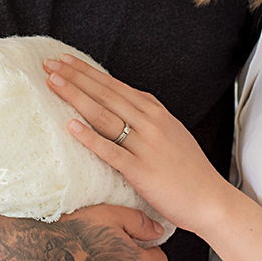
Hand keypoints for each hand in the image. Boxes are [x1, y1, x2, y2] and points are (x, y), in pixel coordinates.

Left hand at [45, 55, 236, 233]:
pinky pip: (111, 151)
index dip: (87, 72)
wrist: (211, 199)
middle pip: (105, 94)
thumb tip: (123, 106)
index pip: (114, 85)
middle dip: (75, 77)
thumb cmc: (190, 170)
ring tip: (53, 83)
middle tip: (49, 63)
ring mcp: (146, 145)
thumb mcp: (171, 133)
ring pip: (104, 115)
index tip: (65, 61)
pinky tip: (71, 126)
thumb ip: (148, 119)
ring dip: (76, 96)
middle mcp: (150, 123)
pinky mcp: (142, 171)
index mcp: (156, 112)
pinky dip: (90, 137)